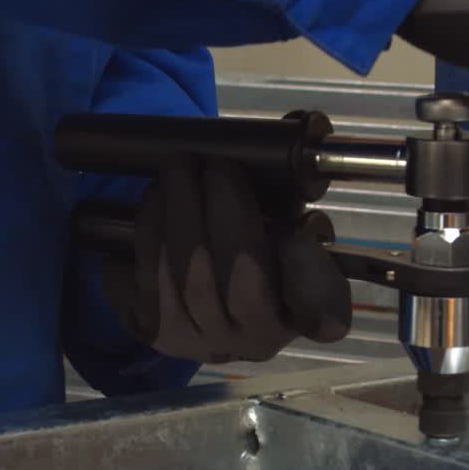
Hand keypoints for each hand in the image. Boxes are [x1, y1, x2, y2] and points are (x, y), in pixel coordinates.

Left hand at [102, 157, 350, 363]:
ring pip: (185, 278)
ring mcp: (203, 342)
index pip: (321, 309)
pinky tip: (155, 203)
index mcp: (300, 314)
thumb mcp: (286, 231)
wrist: (207, 311)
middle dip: (220, 210)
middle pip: (238, 275)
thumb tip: (306, 127)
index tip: (296, 234)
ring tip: (176, 172)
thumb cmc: (256, 260)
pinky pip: (147, 281)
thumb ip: (296, 198)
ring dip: (177, 214)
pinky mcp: (159, 335)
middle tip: (208, 163)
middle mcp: (254, 338)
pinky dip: (149, 236)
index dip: (308, 275)